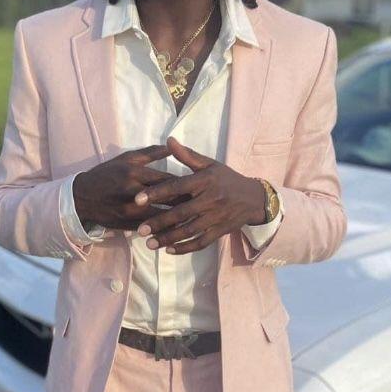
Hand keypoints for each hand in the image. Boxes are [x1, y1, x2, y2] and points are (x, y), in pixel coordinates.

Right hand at [73, 144, 192, 230]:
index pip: (166, 179)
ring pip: (161, 216)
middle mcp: (134, 192)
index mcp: (135, 173)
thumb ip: (150, 153)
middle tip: (205, 204)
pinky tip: (178, 231)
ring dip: (179, 219)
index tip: (202, 187)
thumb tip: (172, 145)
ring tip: (196, 220)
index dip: (186, 184)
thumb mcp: (126, 159)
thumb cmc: (106, 174)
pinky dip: (165, 230)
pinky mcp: (127, 224)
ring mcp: (130, 211)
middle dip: (187, 203)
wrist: (82, 197)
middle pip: (167, 199)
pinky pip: (151, 228)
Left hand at [133, 136, 265, 253]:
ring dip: (169, 239)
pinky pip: (201, 242)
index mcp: (205, 181)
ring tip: (149, 243)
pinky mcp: (220, 231)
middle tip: (140, 230)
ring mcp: (216, 217)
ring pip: (189, 231)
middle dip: (159, 222)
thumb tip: (169, 140)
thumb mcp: (209, 164)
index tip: (137, 199)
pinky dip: (185, 248)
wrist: (253, 198)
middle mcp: (211, 199)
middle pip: (181, 213)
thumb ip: (187, 155)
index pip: (177, 187)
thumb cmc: (226, 178)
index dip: (157, 193)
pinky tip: (169, 251)